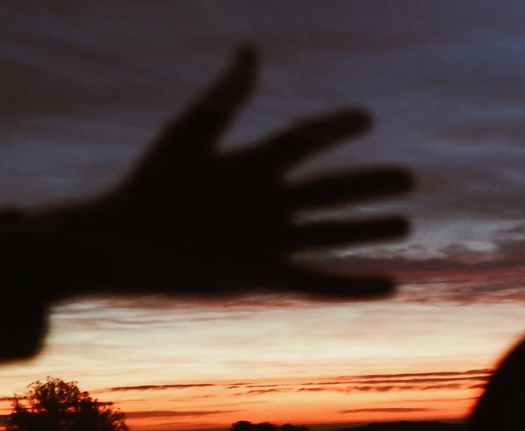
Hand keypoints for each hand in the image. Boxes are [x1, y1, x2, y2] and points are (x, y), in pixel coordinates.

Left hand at [58, 46, 411, 297]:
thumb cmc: (149, 184)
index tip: (365, 118)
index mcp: (252, 165)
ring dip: (366, 230)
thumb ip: (226, 96)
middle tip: (407, 178)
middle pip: (329, 191)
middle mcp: (266, 203)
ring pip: (329, 234)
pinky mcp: (261, 274)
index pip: (304, 142)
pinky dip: (353, 288)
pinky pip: (316, 282)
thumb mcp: (190, 134)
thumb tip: (251, 48)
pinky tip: (388, 286)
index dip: (335, 129)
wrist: (117, 242)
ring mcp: (267, 240)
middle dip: (369, 186)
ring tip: (404, 223)